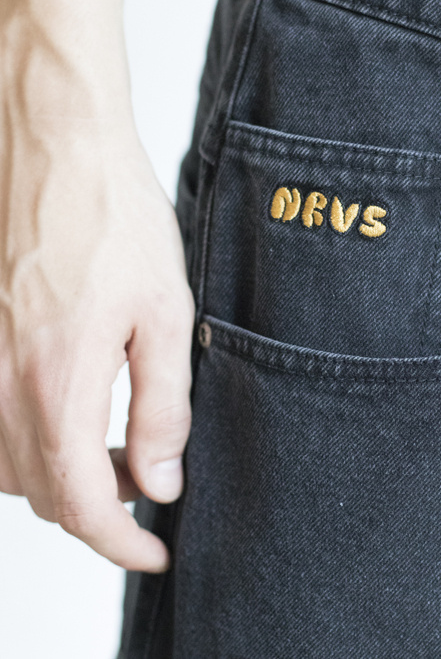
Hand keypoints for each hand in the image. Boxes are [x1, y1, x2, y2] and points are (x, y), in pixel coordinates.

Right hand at [0, 120, 195, 572]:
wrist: (57, 149)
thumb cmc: (115, 218)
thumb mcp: (165, 312)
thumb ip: (162, 406)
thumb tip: (160, 482)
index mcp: (57, 381)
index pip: (80, 502)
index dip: (121, 543)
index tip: (156, 550)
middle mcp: (4, 382)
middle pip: (42, 493)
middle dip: (99, 511)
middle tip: (150, 492)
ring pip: (12, 465)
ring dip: (64, 477)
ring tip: (120, 452)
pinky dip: (34, 442)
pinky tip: (73, 413)